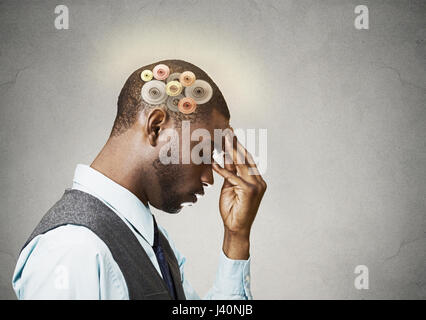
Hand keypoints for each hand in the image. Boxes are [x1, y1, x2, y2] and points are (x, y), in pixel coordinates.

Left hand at [212, 131, 266, 258]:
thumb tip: (224, 157)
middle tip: (228, 131)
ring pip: (241, 164)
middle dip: (236, 144)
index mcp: (257, 180)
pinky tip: (214, 162)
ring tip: (222, 139)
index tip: (231, 135)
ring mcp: (256, 186)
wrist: (236, 228)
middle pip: (246, 158)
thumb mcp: (230, 187)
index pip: (247, 160)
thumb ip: (230, 173)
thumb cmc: (232, 209)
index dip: (238, 147)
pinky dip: (223, 170)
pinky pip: (233, 177)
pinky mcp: (249, 191)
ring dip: (230, 151)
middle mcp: (259, 182)